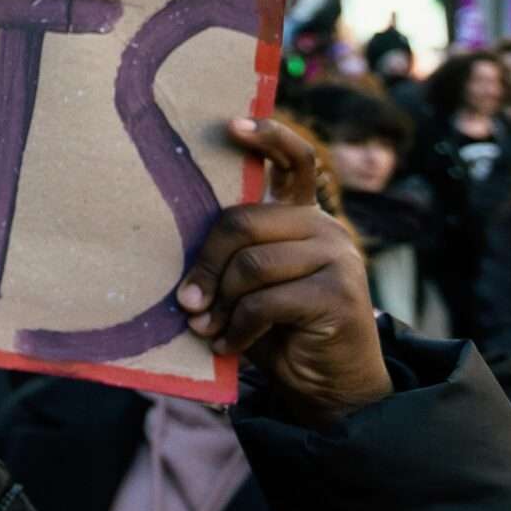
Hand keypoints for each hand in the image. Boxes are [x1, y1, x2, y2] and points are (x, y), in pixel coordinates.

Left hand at [178, 115, 390, 424]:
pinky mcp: (339, 294)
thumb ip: (231, 258)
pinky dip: (238, 327)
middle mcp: (325, 228)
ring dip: (219, 303)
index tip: (230, 124)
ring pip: (251, 266)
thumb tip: (171, 253)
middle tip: (186, 301)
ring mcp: (338, 258)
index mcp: (302, 218)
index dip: (267, 138)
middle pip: (242, 222)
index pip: (294, 162)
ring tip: (206, 328)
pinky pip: (265, 302)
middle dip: (205, 265)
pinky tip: (228, 345)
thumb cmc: (278, 330)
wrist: (331, 386)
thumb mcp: (251, 287)